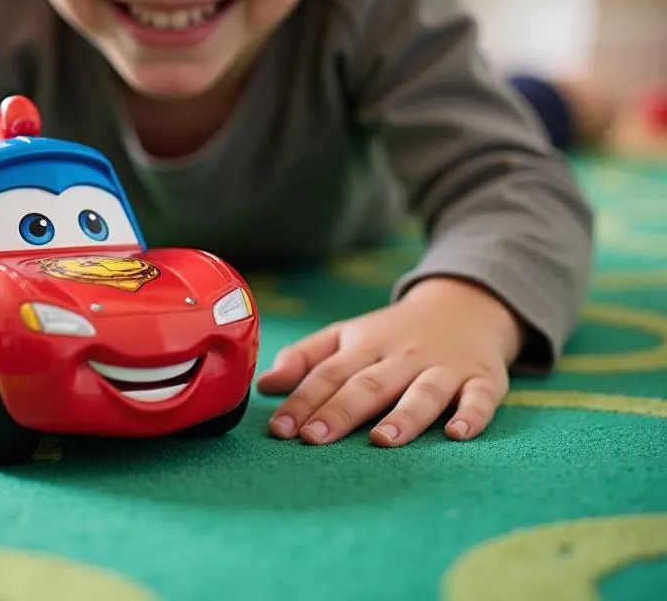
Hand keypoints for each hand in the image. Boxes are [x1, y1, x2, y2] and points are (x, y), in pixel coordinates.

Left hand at [257, 277, 525, 446]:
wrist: (464, 305)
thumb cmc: (394, 332)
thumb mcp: (347, 335)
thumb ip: (305, 359)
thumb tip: (263, 386)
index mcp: (365, 345)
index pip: (329, 374)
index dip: (303, 401)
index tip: (280, 429)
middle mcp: (402, 355)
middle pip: (369, 384)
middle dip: (341, 411)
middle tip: (314, 439)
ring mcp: (444, 367)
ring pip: (423, 392)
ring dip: (404, 416)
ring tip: (382, 441)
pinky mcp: (483, 379)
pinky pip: (480, 398)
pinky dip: (471, 416)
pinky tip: (457, 434)